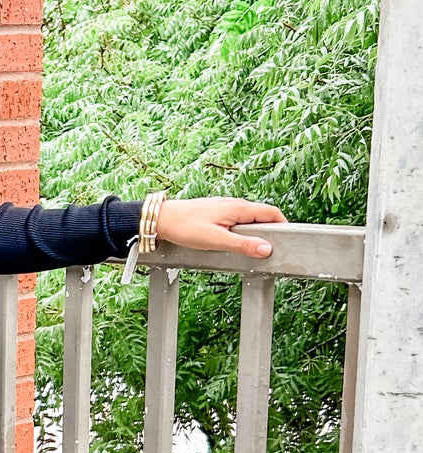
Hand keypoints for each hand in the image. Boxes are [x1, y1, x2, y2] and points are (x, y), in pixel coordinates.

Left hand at [156, 197, 287, 260]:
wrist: (162, 218)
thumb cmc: (185, 227)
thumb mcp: (217, 240)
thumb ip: (243, 245)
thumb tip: (266, 248)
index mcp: (238, 208)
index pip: (271, 212)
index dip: (283, 224)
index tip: (289, 239)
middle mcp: (233, 204)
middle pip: (262, 215)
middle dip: (271, 230)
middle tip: (273, 247)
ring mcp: (224, 206)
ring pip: (248, 217)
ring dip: (256, 230)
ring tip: (256, 247)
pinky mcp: (215, 212)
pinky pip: (236, 219)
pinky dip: (243, 229)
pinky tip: (236, 241)